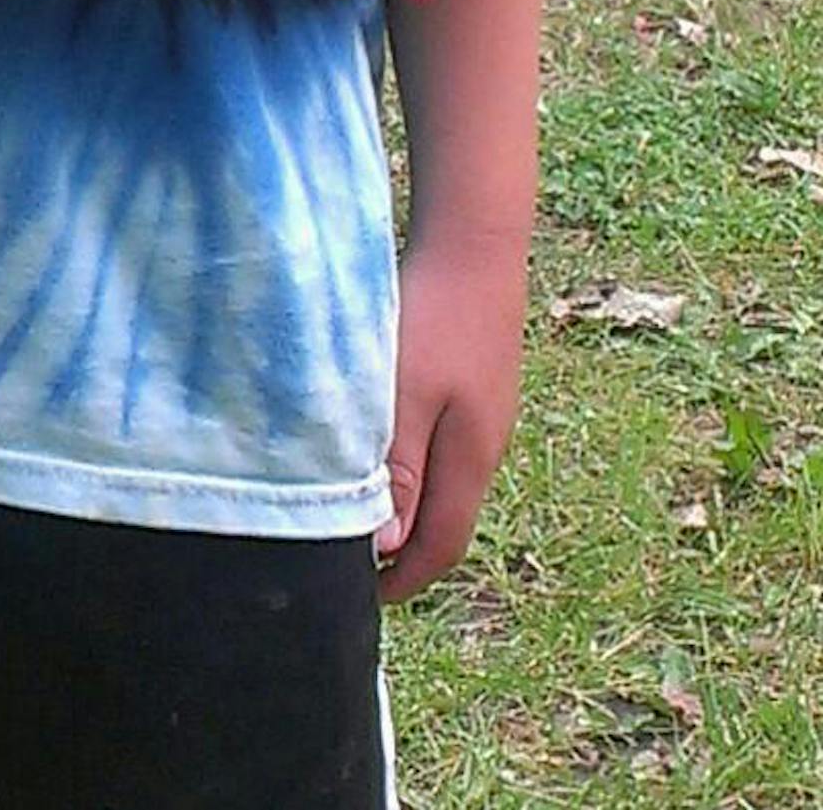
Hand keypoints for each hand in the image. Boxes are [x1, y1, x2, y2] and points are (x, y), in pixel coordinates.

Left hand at [377, 227, 528, 602]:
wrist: (476, 239)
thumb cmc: (435, 315)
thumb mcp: (406, 395)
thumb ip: (398, 468)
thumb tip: (387, 546)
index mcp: (471, 458)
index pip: (442, 544)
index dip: (405, 579)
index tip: (364, 600)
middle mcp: (485, 442)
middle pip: (447, 517)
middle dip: (406, 550)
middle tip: (353, 561)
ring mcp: (484, 410)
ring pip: (445, 478)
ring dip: (408, 503)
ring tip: (361, 509)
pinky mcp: (474, 378)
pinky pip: (443, 441)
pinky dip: (413, 461)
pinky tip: (382, 443)